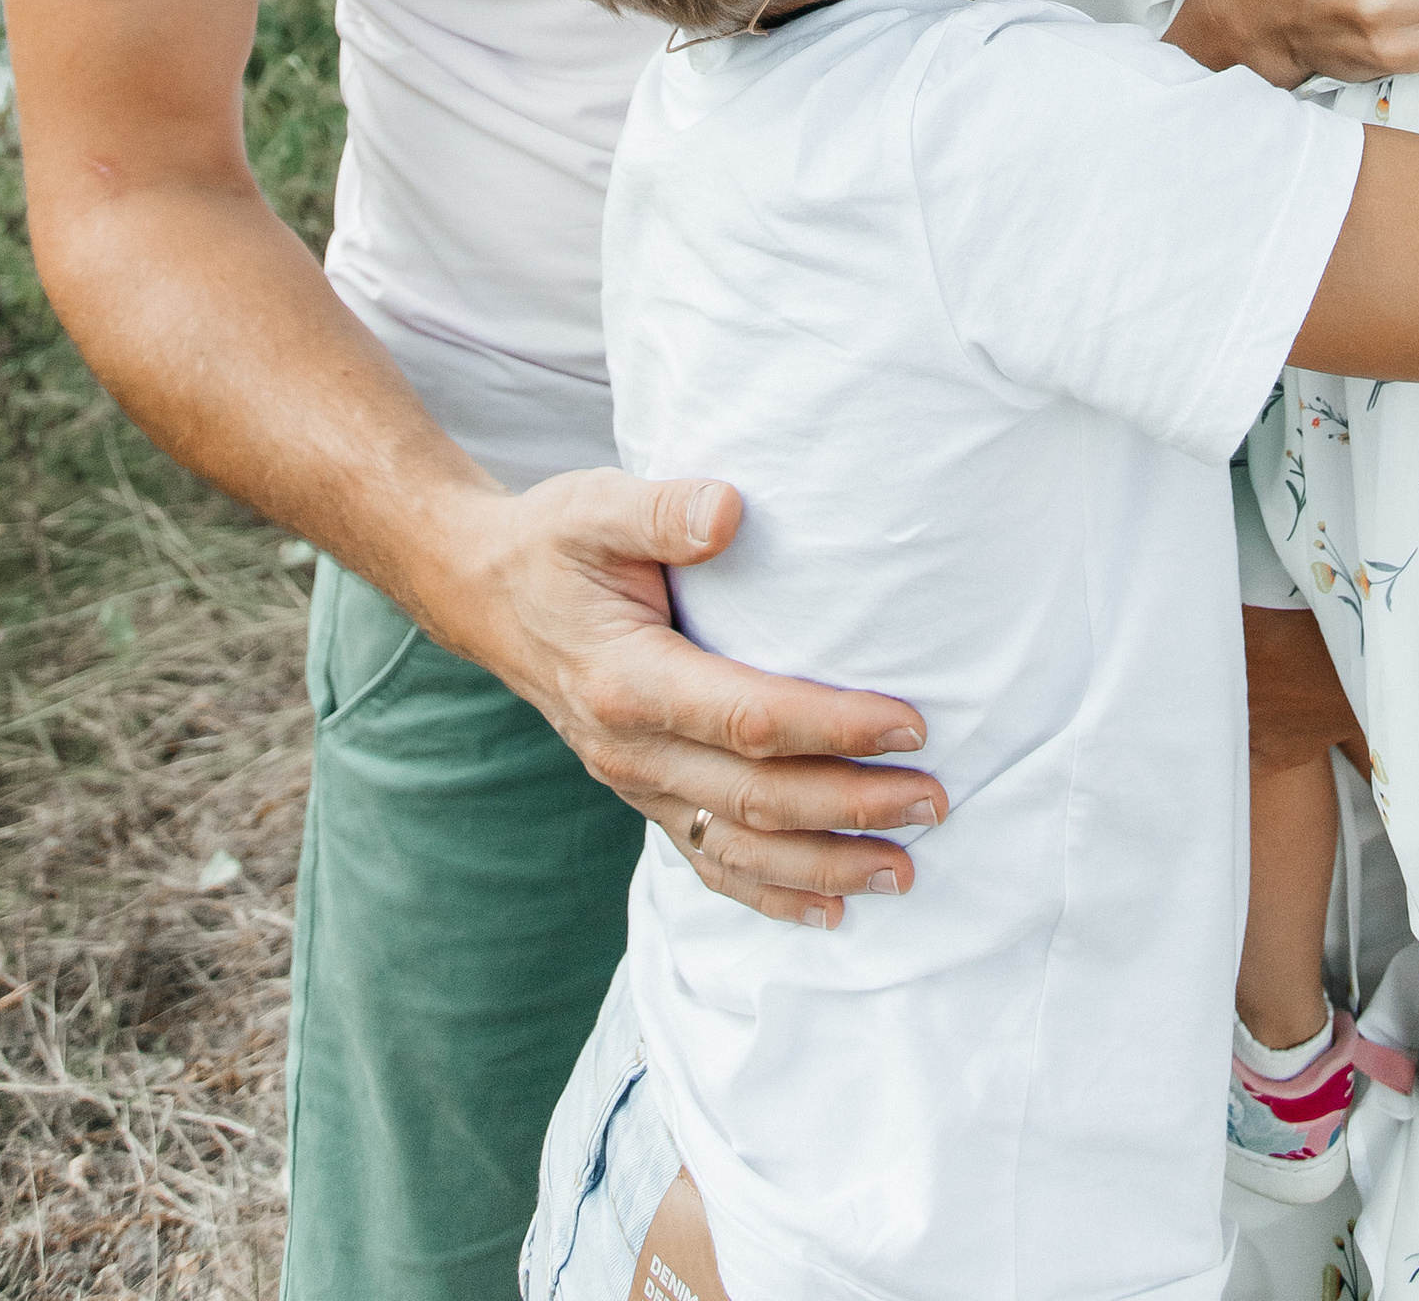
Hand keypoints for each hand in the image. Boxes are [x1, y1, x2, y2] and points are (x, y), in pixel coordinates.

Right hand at [448, 468, 947, 928]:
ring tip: (903, 872)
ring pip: (739, 848)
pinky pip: (708, 860)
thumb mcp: (596, 505)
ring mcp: (634, 782)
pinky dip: (769, 895)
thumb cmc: (552, 542)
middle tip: (936, 803)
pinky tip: (828, 913)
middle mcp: (631, 748)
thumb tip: (730, 511)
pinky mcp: (642, 793)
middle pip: (758, 799)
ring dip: (823, 868)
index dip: (834, 727)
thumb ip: (662, 508)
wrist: (482, 593)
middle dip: (852, 808)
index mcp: (629, 680)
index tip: (910, 725)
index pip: (750, 719)